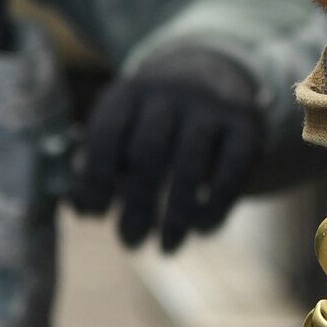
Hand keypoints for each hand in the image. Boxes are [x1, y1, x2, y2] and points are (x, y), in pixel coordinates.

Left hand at [72, 49, 261, 251]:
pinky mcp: (245, 125)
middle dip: (137, 202)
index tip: (95, 215)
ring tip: (166, 248)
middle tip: (130, 243)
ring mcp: (210, 107)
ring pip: (190, 163)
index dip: (97, 177)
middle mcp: (170, 93)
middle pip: (148, 150)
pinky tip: (202, 231)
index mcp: (129, 93)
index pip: (107, 132)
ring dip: (176, 212)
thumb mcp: (121, 131)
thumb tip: (82, 210)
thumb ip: (99, 168)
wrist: (212, 78)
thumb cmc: (151, 123)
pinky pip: (232, 170)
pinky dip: (216, 205)